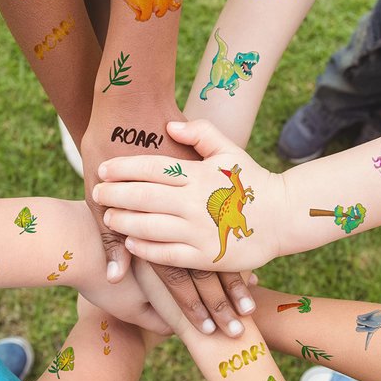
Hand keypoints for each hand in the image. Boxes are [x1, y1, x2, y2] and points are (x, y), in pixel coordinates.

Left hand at [95, 119, 285, 271]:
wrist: (283, 217)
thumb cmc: (251, 181)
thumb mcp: (229, 151)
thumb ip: (200, 133)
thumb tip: (169, 125)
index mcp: (199, 175)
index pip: (153, 168)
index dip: (123, 168)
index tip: (103, 170)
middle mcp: (196, 202)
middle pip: (144, 197)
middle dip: (115, 195)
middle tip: (97, 193)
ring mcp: (200, 230)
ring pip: (150, 226)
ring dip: (123, 222)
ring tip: (109, 217)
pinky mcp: (205, 256)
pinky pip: (167, 254)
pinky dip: (145, 248)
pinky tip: (131, 242)